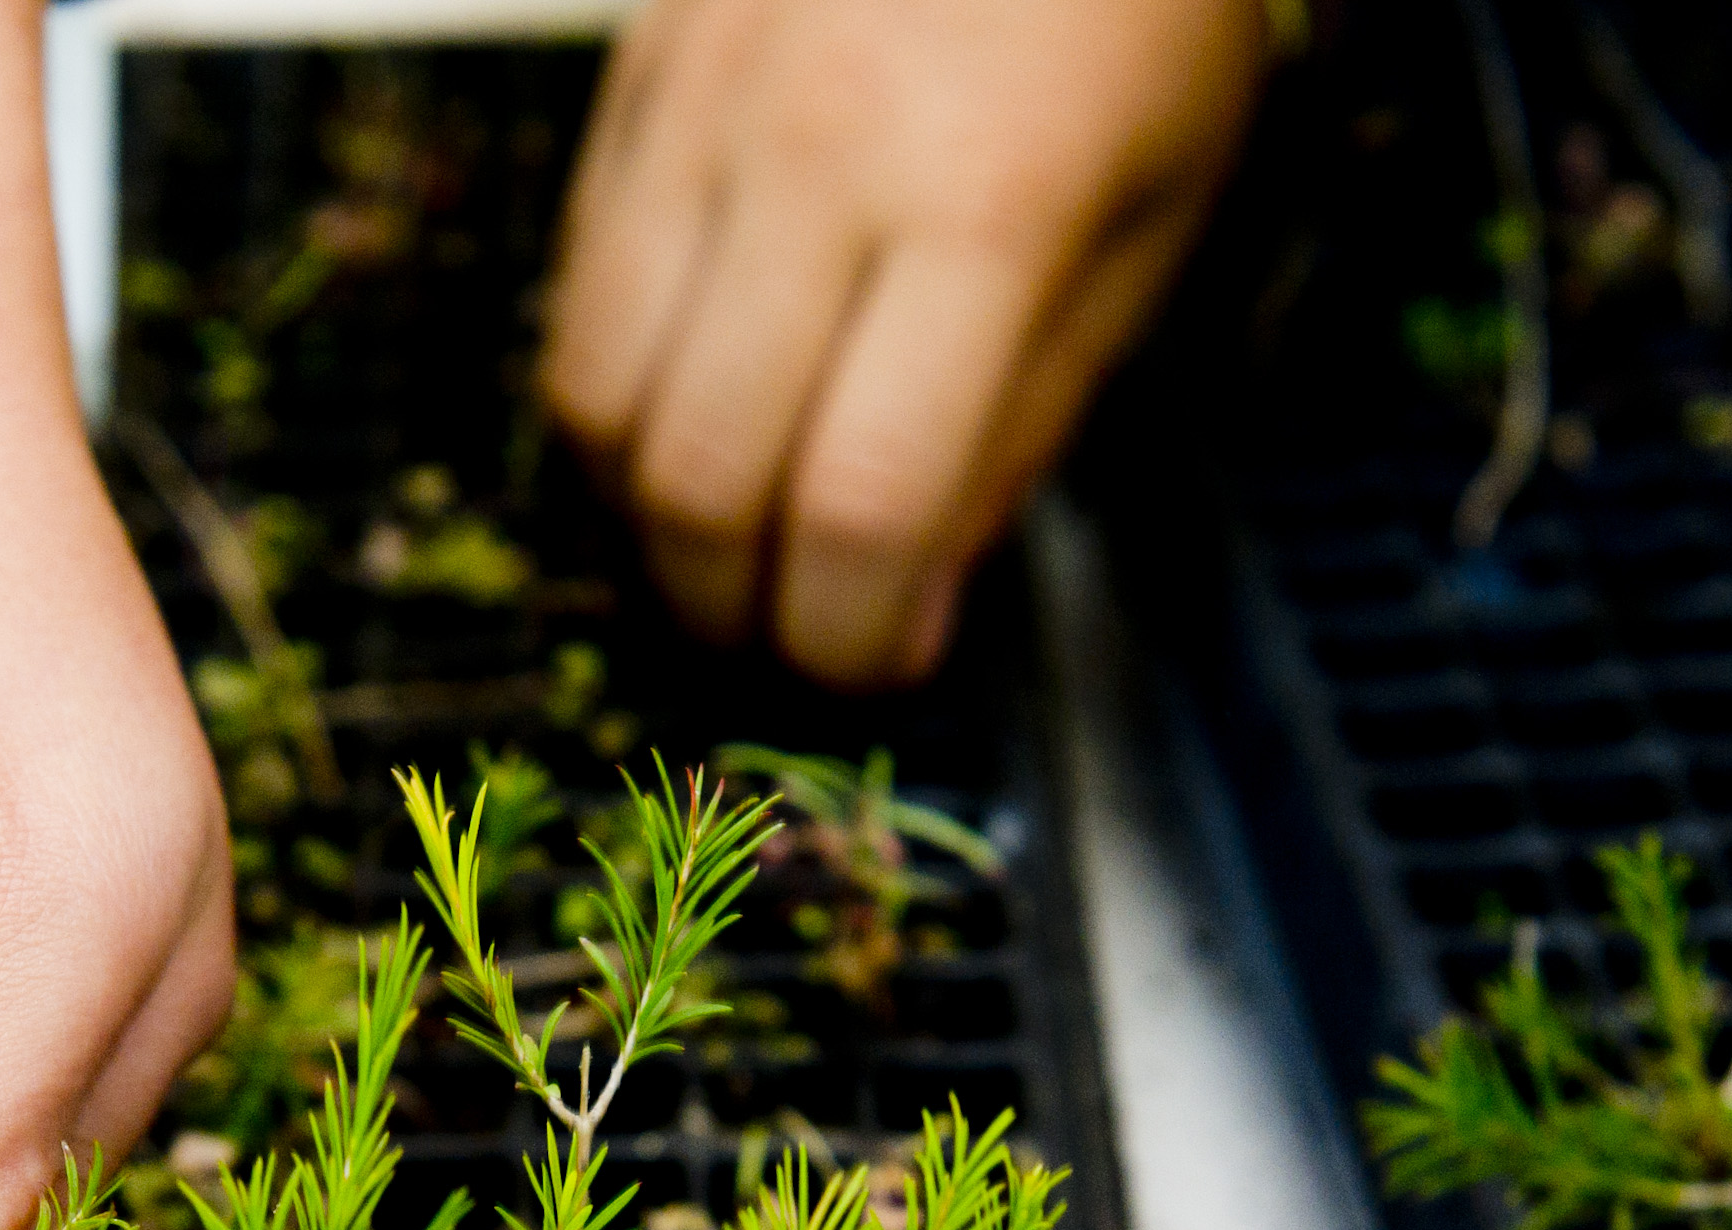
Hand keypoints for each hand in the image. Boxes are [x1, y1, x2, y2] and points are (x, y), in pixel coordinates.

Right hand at [542, 0, 1270, 687]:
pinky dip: (616, 401)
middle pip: (698, 481)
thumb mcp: (1155, 217)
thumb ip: (1032, 415)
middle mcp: (818, 165)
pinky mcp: (635, 83)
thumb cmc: (1128, 9)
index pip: (863, 506)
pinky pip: (577, 296)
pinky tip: (691, 413)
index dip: (854, 637)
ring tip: (726, 539)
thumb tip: (916, 597)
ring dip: (649, 518)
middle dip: (735, 609)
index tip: (884, 662)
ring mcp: (702, 116)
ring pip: (596, 401)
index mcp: (988, 212)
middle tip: (792, 629)